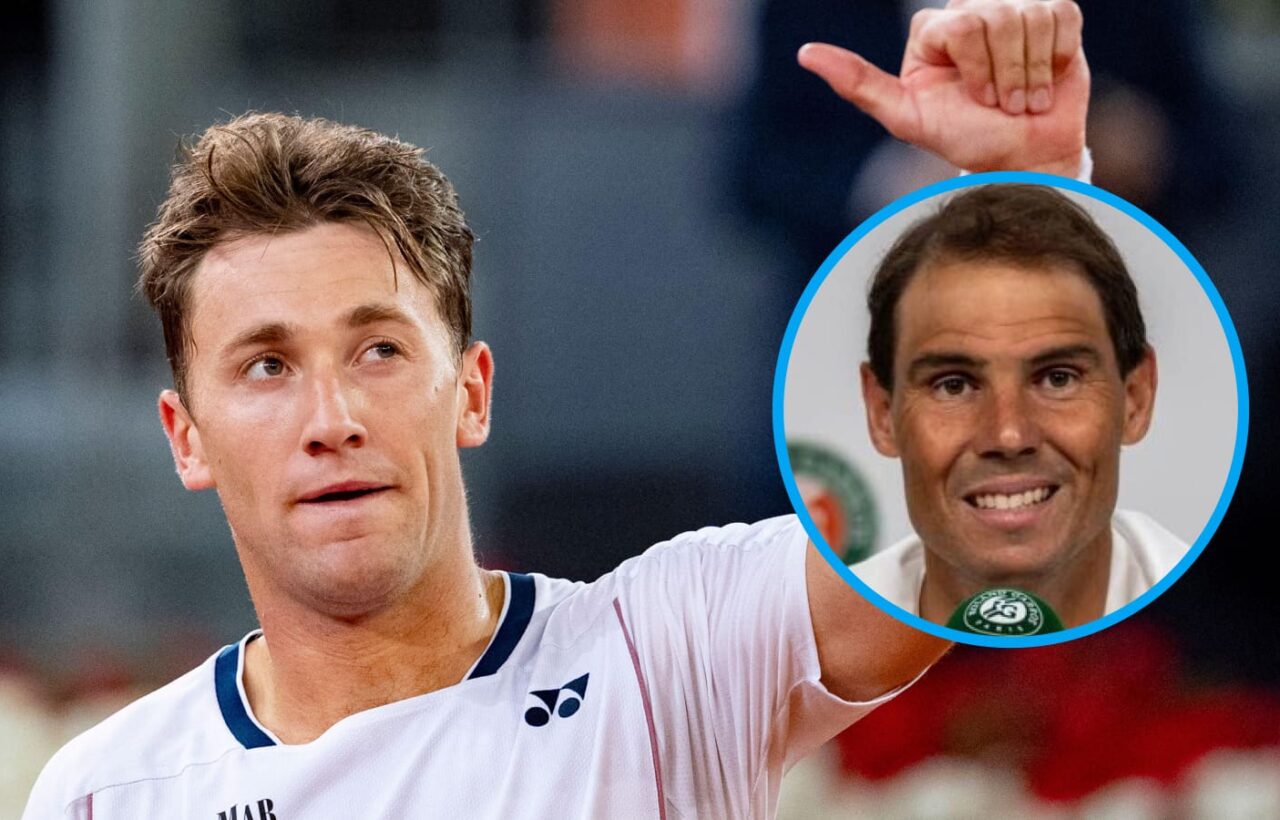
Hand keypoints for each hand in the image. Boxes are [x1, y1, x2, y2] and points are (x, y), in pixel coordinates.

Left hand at [799, 0, 1087, 176]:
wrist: (1021, 157)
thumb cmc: (964, 138)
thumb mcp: (906, 118)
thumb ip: (858, 85)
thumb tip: (805, 53)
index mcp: (932, 30)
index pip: (962, 25)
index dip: (976, 69)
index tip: (977, 101)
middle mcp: (970, 10)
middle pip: (997, 18)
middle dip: (1004, 74)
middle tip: (1001, 104)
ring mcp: (1014, 9)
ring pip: (1031, 18)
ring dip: (1032, 72)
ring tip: (1023, 99)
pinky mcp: (1056, 14)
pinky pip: (1062, 16)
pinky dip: (1057, 56)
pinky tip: (1047, 79)